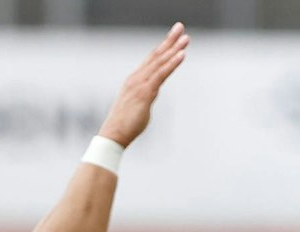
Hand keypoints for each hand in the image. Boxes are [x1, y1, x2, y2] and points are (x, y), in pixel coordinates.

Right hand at [97, 23, 188, 147]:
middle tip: (180, 27)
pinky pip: (161, 74)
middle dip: (169, 41)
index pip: (150, 60)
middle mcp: (136, 79)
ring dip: (174, 49)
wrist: (113, 136)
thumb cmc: (124, 125)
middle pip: (155, 56)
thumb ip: (145, 96)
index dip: (162, 47)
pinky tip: (182, 54)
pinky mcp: (145, 92)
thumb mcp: (136, 106)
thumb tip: (150, 95)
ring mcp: (140, 85)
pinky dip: (172, 63)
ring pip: (160, 62)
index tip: (173, 36)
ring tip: (186, 38)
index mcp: (133, 81)